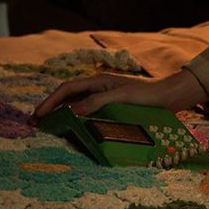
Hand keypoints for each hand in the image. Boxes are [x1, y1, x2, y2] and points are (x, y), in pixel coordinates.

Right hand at [31, 69, 207, 121]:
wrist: (170, 96)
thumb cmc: (147, 95)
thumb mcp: (121, 97)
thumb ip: (97, 102)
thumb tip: (73, 111)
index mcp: (98, 81)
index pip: (67, 89)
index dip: (50, 101)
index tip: (38, 115)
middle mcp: (99, 86)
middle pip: (68, 96)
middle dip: (52, 107)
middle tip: (37, 123)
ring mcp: (105, 95)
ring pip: (77, 104)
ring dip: (63, 113)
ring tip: (51, 127)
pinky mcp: (112, 105)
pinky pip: (89, 111)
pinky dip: (78, 118)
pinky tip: (75, 128)